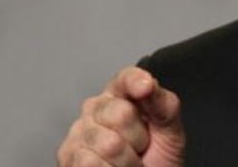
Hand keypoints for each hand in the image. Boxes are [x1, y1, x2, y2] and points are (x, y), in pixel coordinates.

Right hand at [57, 67, 184, 165]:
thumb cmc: (157, 156)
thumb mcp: (170, 130)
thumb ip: (163, 104)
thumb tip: (148, 84)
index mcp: (122, 94)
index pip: (126, 78)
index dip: (136, 81)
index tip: (146, 87)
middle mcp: (96, 107)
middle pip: (121, 114)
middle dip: (139, 138)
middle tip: (140, 147)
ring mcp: (79, 131)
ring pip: (108, 144)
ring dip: (127, 161)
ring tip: (128, 161)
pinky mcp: (68, 156)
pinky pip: (92, 164)